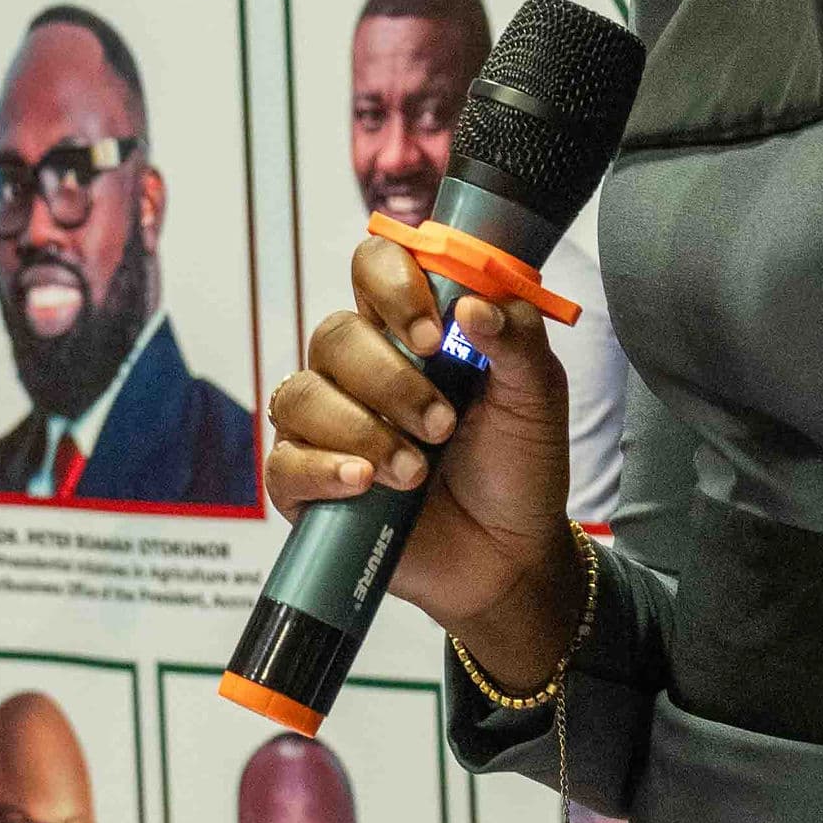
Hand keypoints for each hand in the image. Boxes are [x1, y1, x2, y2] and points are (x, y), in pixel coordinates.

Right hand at [265, 234, 577, 649]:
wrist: (509, 554)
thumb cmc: (517, 466)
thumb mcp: (536, 397)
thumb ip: (517, 339)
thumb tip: (474, 303)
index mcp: (411, 329)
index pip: (374, 268)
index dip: (393, 287)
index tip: (434, 336)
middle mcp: (360, 368)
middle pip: (336, 335)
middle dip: (391, 382)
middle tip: (443, 425)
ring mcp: (326, 424)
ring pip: (304, 394)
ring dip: (366, 431)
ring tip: (418, 471)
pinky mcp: (306, 482)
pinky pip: (285, 461)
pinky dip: (325, 469)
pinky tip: (365, 483)